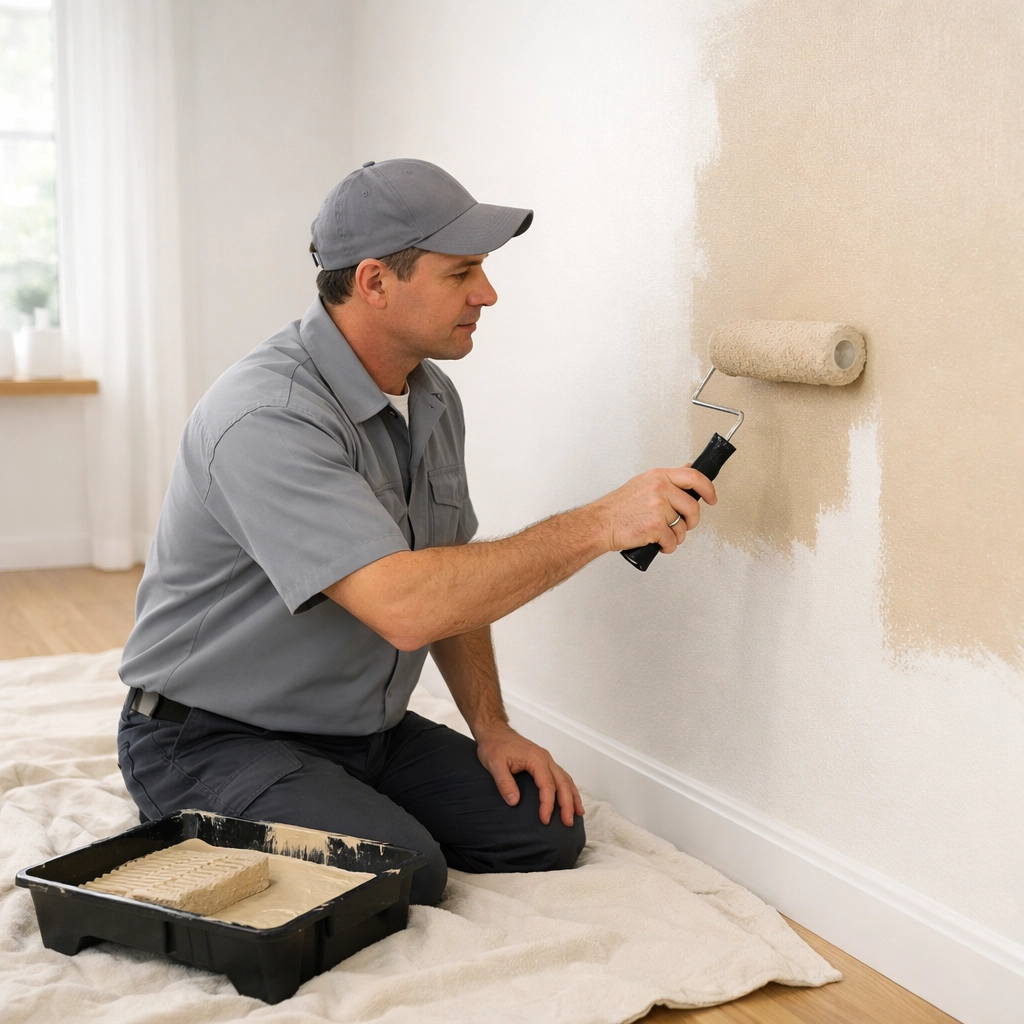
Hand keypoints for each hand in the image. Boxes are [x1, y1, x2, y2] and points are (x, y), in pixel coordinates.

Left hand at [475, 723, 583, 826]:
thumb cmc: (494, 745)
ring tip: (578, 813)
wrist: (494, 731)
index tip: (545, 819)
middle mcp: (545, 758)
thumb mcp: (494, 764)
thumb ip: (504, 783)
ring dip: (573, 796)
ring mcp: (546, 759)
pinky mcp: (544, 762)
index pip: (547, 785)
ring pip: (566, 779)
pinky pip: (561, 775)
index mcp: (536, 759)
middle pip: (562, 782)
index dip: (548, 804)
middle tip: (568, 823)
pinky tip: (571, 798)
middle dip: (567, 804)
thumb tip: (514, 802)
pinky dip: (569, 788)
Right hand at [589, 463, 716, 554]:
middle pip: (693, 507)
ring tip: (663, 535)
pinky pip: (672, 541)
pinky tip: (657, 543)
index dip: (708, 489)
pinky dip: (667, 547)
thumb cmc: (618, 507)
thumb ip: (668, 479)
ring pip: (682, 527)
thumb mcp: (643, 483)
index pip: (694, 477)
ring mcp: (658, 507)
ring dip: (676, 536)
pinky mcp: (655, 526)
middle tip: (684, 525)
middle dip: (691, 521)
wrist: (600, 524)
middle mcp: (660, 489)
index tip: (712, 498)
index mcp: (658, 476)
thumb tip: (689, 468)